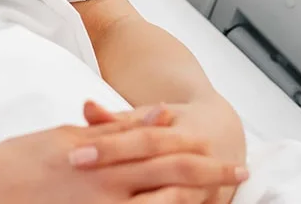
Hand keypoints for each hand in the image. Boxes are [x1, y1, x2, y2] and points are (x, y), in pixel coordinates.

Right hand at [0, 110, 246, 203]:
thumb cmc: (24, 159)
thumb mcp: (70, 134)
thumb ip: (117, 128)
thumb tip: (159, 115)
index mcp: (106, 156)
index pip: (163, 149)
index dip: (198, 152)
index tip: (225, 156)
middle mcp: (110, 187)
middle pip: (173, 179)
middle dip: (210, 178)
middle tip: (239, 175)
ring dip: (193, 202)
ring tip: (219, 200)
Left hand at [81, 99, 248, 203]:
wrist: (223, 139)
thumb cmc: (176, 126)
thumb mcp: (148, 117)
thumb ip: (116, 118)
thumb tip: (87, 107)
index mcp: (188, 136)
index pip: (145, 141)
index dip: (111, 147)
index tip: (76, 154)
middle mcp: (203, 162)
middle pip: (158, 169)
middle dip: (117, 169)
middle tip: (77, 168)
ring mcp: (207, 191)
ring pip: (173, 199)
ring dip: (138, 201)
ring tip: (95, 202)